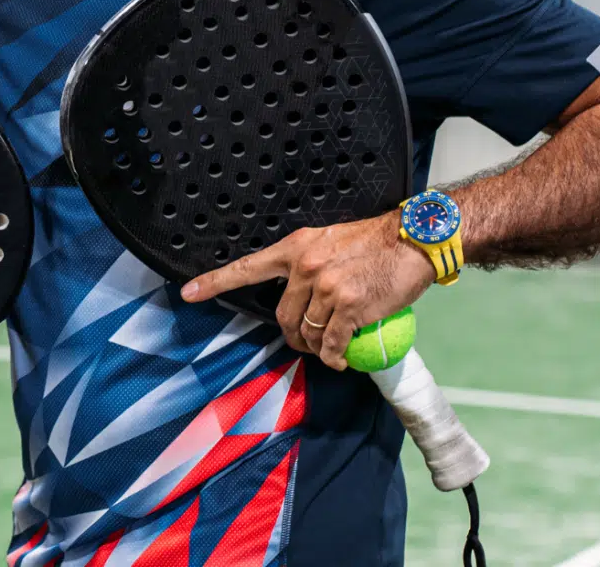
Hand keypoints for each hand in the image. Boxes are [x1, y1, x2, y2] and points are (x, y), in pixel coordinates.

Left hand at [179, 214, 433, 370]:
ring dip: (315, 349)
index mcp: (295, 248)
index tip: (187, 292)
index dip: (214, 282)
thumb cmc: (373, 242)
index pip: (247, 268)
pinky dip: (335, 358)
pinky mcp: (350, 307)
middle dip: (290, 336)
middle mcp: (306, 267)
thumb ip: (306, 263)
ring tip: (328, 348)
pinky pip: (332, 344)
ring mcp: (327, 288)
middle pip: (281, 316)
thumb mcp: (328, 241)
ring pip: (306, 333)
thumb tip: (296, 293)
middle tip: (305, 341)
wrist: (412, 240)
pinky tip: (341, 360)